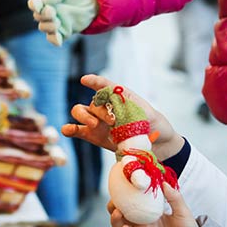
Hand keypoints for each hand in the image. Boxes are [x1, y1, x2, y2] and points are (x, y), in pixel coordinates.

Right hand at [28, 0, 97, 45]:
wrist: (92, 4)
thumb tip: (44, 0)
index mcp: (45, 0)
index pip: (34, 3)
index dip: (34, 5)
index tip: (39, 7)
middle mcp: (47, 13)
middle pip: (38, 16)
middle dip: (43, 15)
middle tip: (53, 12)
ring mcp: (54, 23)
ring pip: (43, 28)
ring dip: (48, 26)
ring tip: (57, 22)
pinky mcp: (63, 33)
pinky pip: (54, 39)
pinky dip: (54, 40)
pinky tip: (59, 40)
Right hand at [62, 75, 182, 158]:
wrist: (158, 145)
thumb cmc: (155, 126)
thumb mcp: (149, 115)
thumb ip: (133, 112)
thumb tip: (118, 114)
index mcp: (119, 97)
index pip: (104, 85)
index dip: (94, 81)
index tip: (85, 80)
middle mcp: (106, 106)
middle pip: (94, 102)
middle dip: (100, 110)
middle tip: (113, 121)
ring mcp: (97, 121)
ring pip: (81, 112)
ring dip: (84, 117)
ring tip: (94, 125)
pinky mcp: (93, 136)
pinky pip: (77, 130)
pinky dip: (70, 129)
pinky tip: (68, 130)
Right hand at [111, 183, 197, 226]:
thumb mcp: (182, 210)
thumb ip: (174, 197)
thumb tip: (164, 183)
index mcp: (147, 213)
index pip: (129, 202)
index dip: (122, 195)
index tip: (121, 186)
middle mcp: (139, 224)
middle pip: (119, 214)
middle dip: (113, 206)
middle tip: (115, 200)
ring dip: (114, 219)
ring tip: (118, 212)